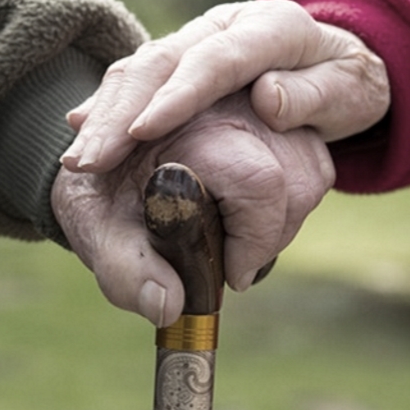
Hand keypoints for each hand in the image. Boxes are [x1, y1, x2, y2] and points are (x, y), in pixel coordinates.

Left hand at [51, 92, 334, 326]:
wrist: (108, 153)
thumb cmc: (102, 189)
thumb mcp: (94, 227)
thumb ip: (125, 270)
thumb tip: (170, 305)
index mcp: (184, 125)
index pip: (258, 180)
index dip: (255, 238)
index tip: (231, 275)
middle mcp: (228, 104)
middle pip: (296, 178)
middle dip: (269, 235)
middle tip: (233, 261)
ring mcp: (256, 106)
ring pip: (311, 171)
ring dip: (282, 220)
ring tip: (238, 236)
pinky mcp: (272, 117)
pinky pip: (314, 163)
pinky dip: (293, 201)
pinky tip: (254, 213)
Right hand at [60, 0, 388, 172]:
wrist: (335, 61)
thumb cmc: (346, 82)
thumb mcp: (351, 89)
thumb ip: (316, 94)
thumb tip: (267, 99)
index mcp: (272, 28)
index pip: (218, 58)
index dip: (178, 93)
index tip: (143, 131)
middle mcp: (226, 27)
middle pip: (163, 61)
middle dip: (122, 111)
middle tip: (89, 159)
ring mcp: (200, 41)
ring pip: (142, 68)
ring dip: (107, 112)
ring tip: (79, 154)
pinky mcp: (184, 62)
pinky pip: (140, 79)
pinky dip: (111, 106)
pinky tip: (84, 129)